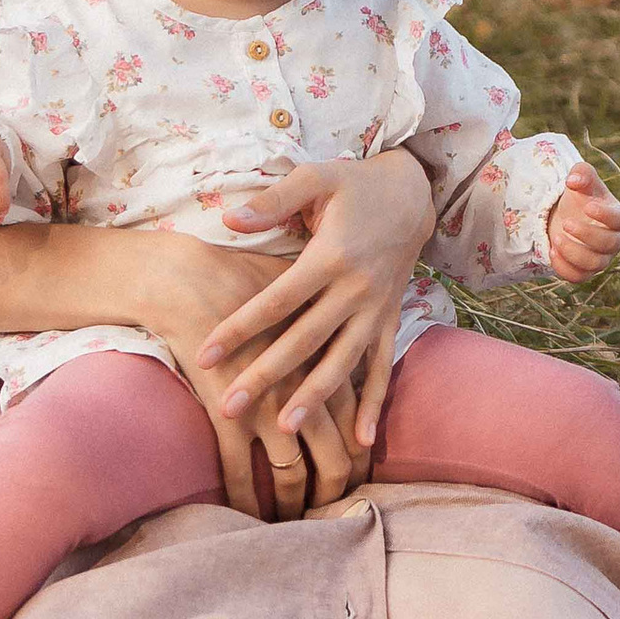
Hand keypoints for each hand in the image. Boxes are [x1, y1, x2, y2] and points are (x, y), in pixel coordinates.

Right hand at [95, 225, 343, 518]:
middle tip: (328, 512)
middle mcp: (309, 384)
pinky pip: (240, 470)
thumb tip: (338, 323)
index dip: (358, 454)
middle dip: (333, 491)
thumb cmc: (243, 276)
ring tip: (286, 521)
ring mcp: (270, 402)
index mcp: (332, 355)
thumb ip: (322, 312)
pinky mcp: (231, 413)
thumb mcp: (303, 293)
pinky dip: (242, 496)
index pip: (358, 420)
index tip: (354, 475)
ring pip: (292, 472)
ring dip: (289, 503)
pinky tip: (241, 514)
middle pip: (335, 457)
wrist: (190, 277)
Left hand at [203, 151, 435, 457]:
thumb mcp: (316, 177)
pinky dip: (374, 404)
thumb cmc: (355, 185)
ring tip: (284, 430)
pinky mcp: (391, 320)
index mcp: (332, 256)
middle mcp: (356, 290)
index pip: (277, 301)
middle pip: (304, 341)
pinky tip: (361, 441)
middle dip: (265, 376)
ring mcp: (377, 310)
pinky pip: (383, 367)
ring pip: (342, 363)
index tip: (205, 355)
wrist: (414, 193)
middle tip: (228, 407)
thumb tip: (229, 220)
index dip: (239, 328)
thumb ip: (273, 200)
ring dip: (314, 399)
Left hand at [547, 164, 619, 283]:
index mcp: (619, 216)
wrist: (566, 216)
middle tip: (565, 223)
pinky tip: (552, 251)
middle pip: (609, 244)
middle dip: (587, 235)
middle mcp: (615, 240)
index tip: (587, 206)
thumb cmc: (580, 196)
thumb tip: (574, 181)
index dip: (606, 215)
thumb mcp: (581, 179)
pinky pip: (579, 276)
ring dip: (574, 252)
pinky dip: (564, 267)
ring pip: (595, 264)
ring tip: (556, 238)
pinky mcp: (585, 271)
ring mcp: (601, 258)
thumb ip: (581, 173)